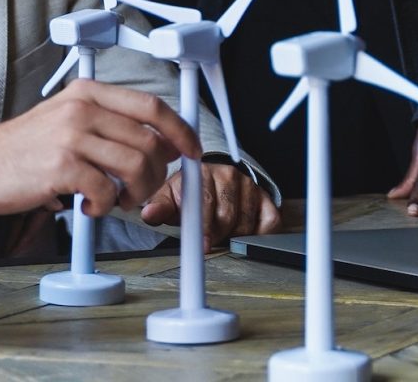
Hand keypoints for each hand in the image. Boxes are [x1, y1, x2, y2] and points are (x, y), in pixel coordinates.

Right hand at [0, 79, 199, 216]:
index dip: (179, 129)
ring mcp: (72, 135)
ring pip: (136, 165)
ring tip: (116, 200)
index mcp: (88, 92)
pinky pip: (106, 191)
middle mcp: (83, 108)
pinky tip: (89, 206)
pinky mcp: (62, 166)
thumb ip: (105, 124)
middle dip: (157, 173)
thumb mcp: (66, 118)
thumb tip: (153, 145)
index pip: (151, 105)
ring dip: (135, 192)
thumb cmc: (22, 147)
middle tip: (142, 190)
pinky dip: (105, 206)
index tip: (191, 150)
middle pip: (150, 140)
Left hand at [140, 162, 280, 252]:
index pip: (205, 201)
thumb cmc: (189, 191)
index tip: (203, 245)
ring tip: (221, 234)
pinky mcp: (265, 198)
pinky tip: (244, 233)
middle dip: (216, 235)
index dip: (204, 226)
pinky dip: (258, 233)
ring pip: (245, 223)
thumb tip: (149, 214)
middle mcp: (228, 174)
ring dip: (234, 236)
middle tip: (208, 244)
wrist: (212, 177)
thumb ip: (159, 206)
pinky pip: (268, 223)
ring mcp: (249, 185)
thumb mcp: (170, 195)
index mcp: (203, 172)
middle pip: (227, 216)